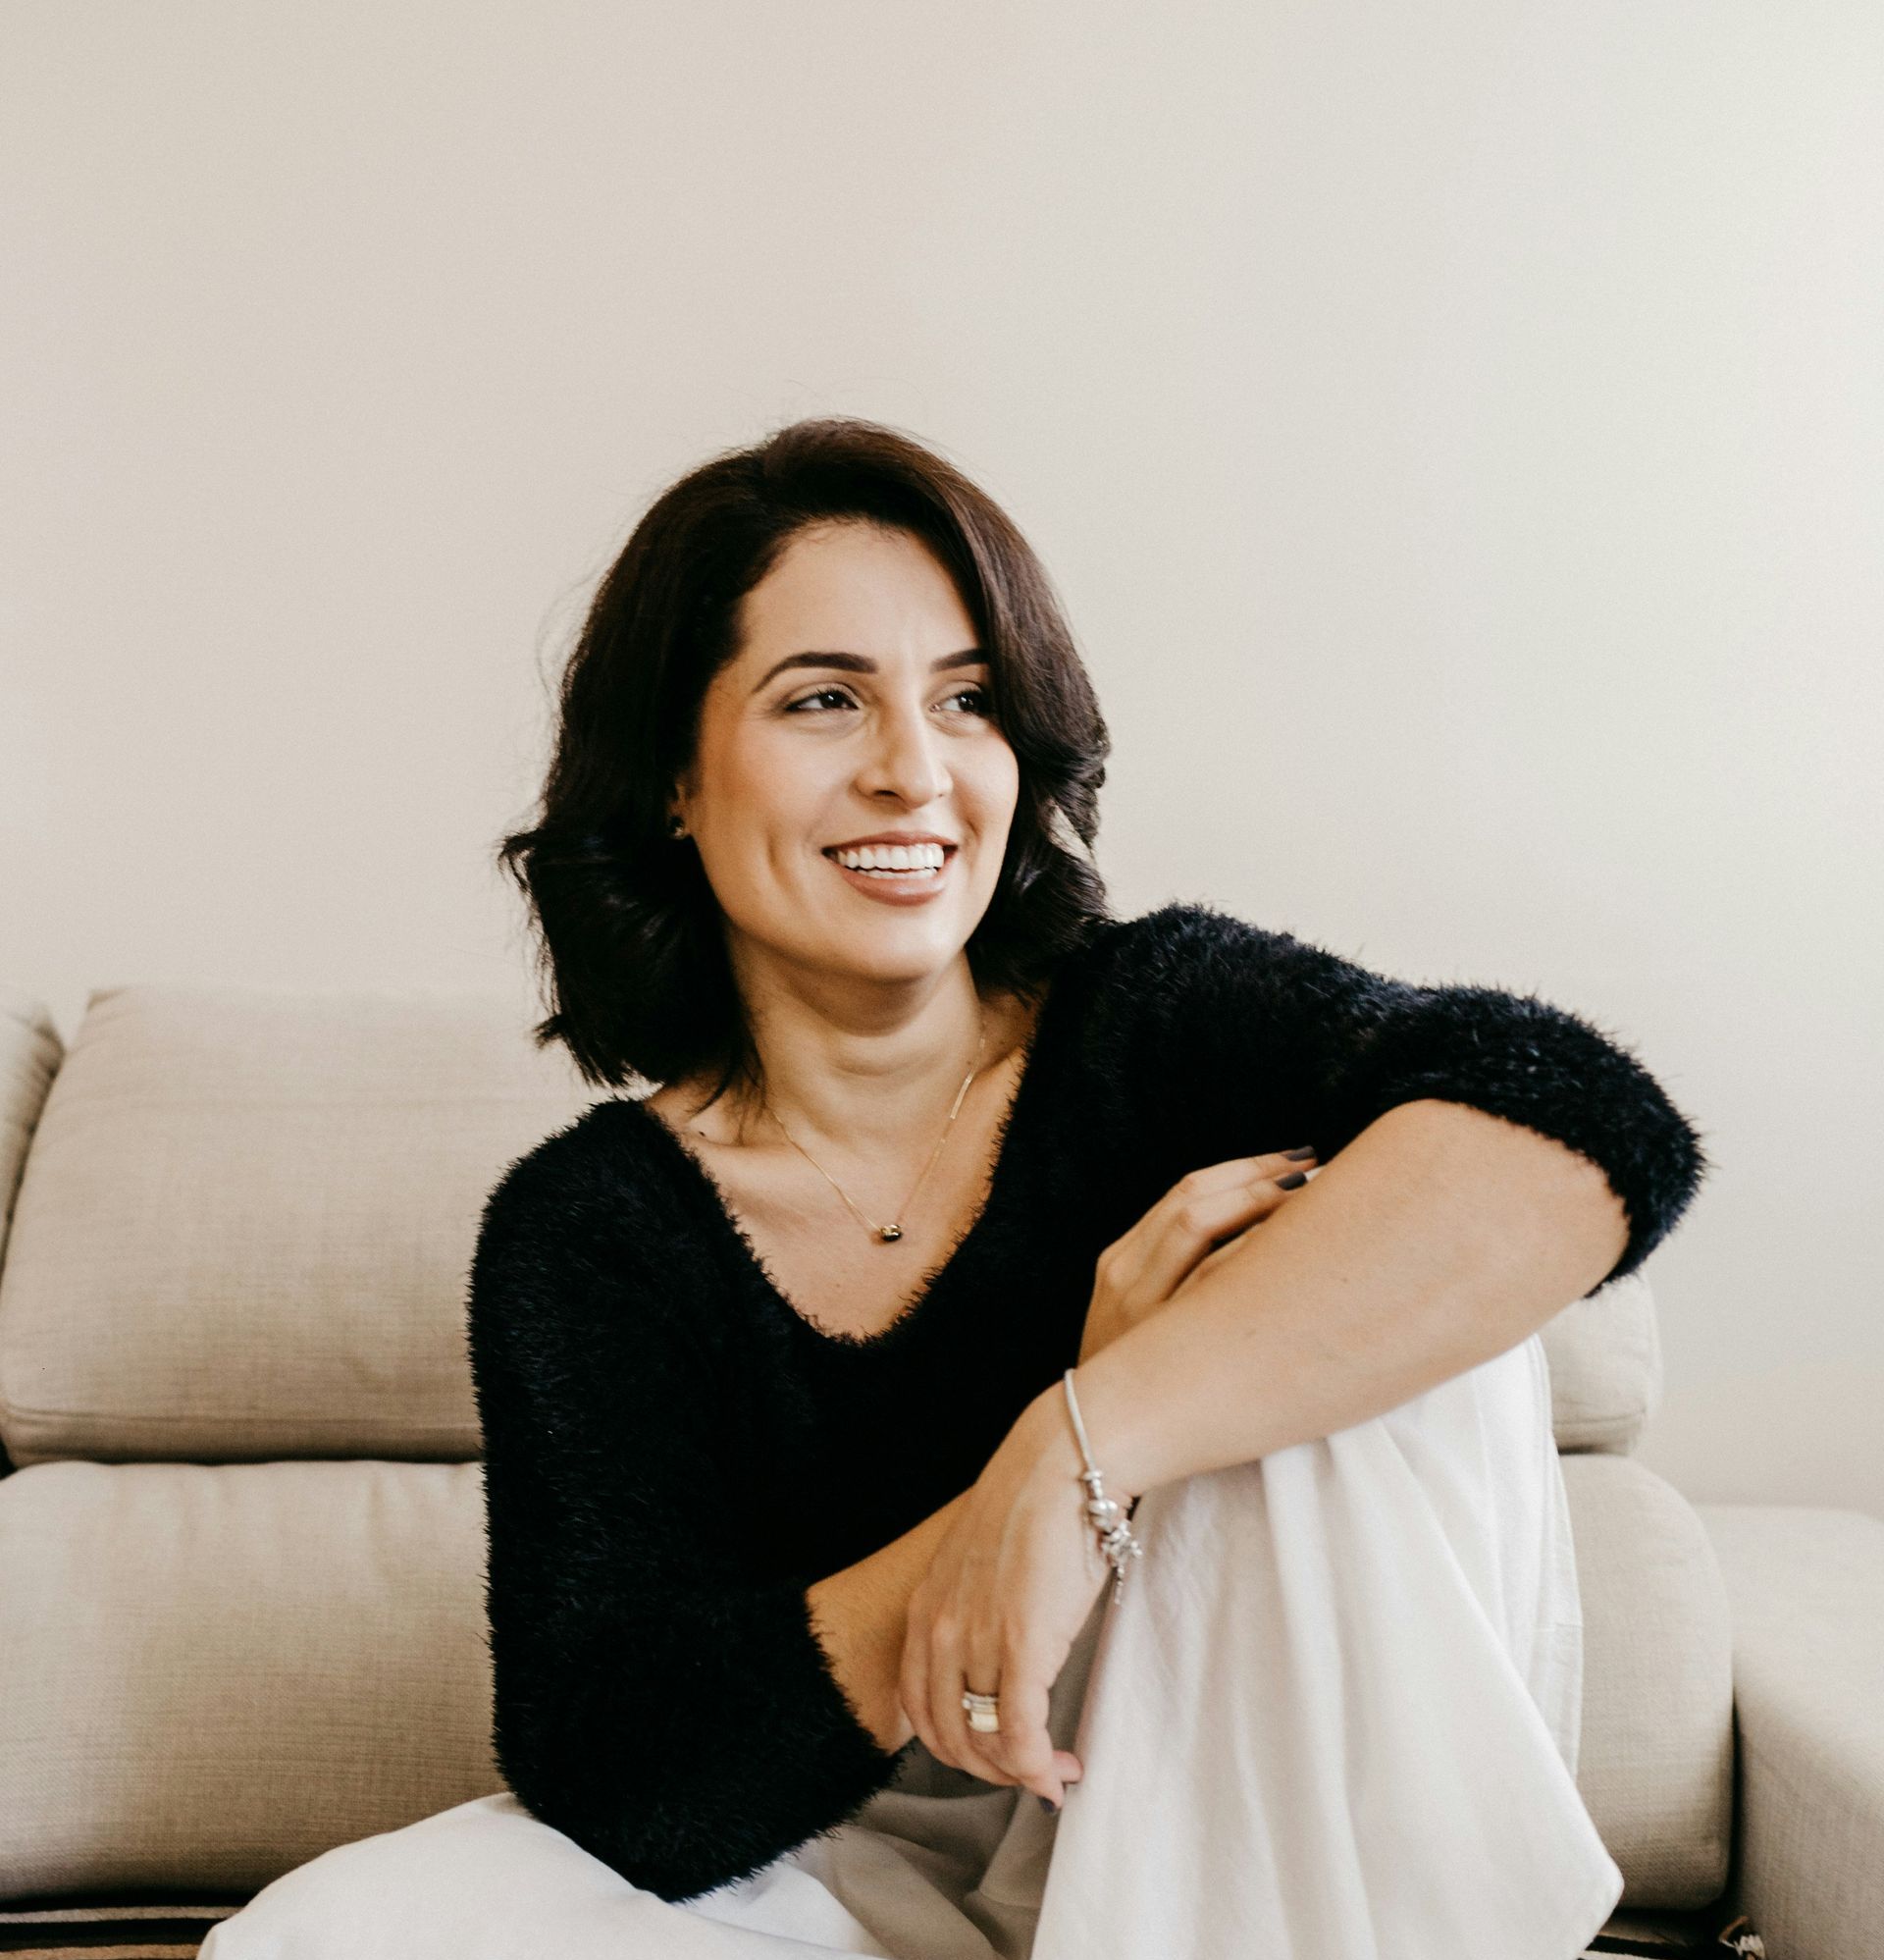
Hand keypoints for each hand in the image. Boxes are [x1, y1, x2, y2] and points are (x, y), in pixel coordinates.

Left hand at [898, 1387, 1107, 1807]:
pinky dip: (1038, 1766)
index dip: (955, 1746)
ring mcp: (977, 1641)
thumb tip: (1009, 1656)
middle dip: (991, 1769)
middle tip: (1030, 1774)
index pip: (919, 1708)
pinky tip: (1060, 1770)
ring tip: (1055, 1772)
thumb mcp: (984, 1563)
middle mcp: (941, 1630)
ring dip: (1022, 1773)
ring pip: (986, 1740)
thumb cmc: (1037, 1505)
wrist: (1064, 1464)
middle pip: (949, 1735)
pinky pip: (1020, 1732)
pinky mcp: (1021, 1646)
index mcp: (925, 1609)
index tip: (993, 1754)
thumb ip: (983, 1611)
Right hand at [1076, 1147, 1319, 1365]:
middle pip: (1195, 1196)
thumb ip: (1173, 1278)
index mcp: (1121, 1260)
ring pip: (1198, 1224)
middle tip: (1319, 1169)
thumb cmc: (1134, 1383)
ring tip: (1317, 1198)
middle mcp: (1126, 1273)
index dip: (1245, 1168)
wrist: (1090, 1444)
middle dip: (1260, 1176)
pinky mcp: (1154, 1337)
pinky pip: (1207, 1277)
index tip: (1296, 1162)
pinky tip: (1293, 1248)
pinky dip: (1250, 1250)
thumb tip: (1254, 1239)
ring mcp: (1138, 1304)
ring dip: (1261, 1202)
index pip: (1186, 1189)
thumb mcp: (1136, 1318)